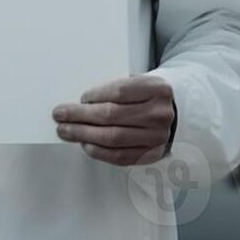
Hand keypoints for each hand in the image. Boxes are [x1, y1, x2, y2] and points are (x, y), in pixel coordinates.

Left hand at [52, 74, 175, 166]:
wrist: (179, 115)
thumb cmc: (151, 96)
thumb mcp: (142, 82)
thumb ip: (118, 90)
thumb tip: (82, 103)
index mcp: (157, 89)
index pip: (120, 91)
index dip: (96, 95)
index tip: (80, 98)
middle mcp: (159, 113)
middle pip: (112, 115)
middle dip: (80, 116)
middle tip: (60, 115)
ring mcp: (157, 136)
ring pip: (113, 137)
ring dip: (84, 134)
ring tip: (66, 130)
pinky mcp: (152, 154)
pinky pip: (121, 156)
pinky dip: (99, 151)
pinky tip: (85, 144)